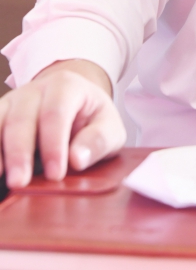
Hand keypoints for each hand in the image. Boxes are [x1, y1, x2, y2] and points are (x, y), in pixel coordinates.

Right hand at [0, 60, 125, 188]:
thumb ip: (99, 140)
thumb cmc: (92, 117)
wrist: (74, 101)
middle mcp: (35, 90)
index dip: (54, 144)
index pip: (56, 113)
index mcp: (67, 86)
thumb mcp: (109, 127)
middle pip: (21, 119)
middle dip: (19, 153)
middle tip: (20, 183)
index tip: (56, 174)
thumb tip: (77, 159)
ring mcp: (12, 101)